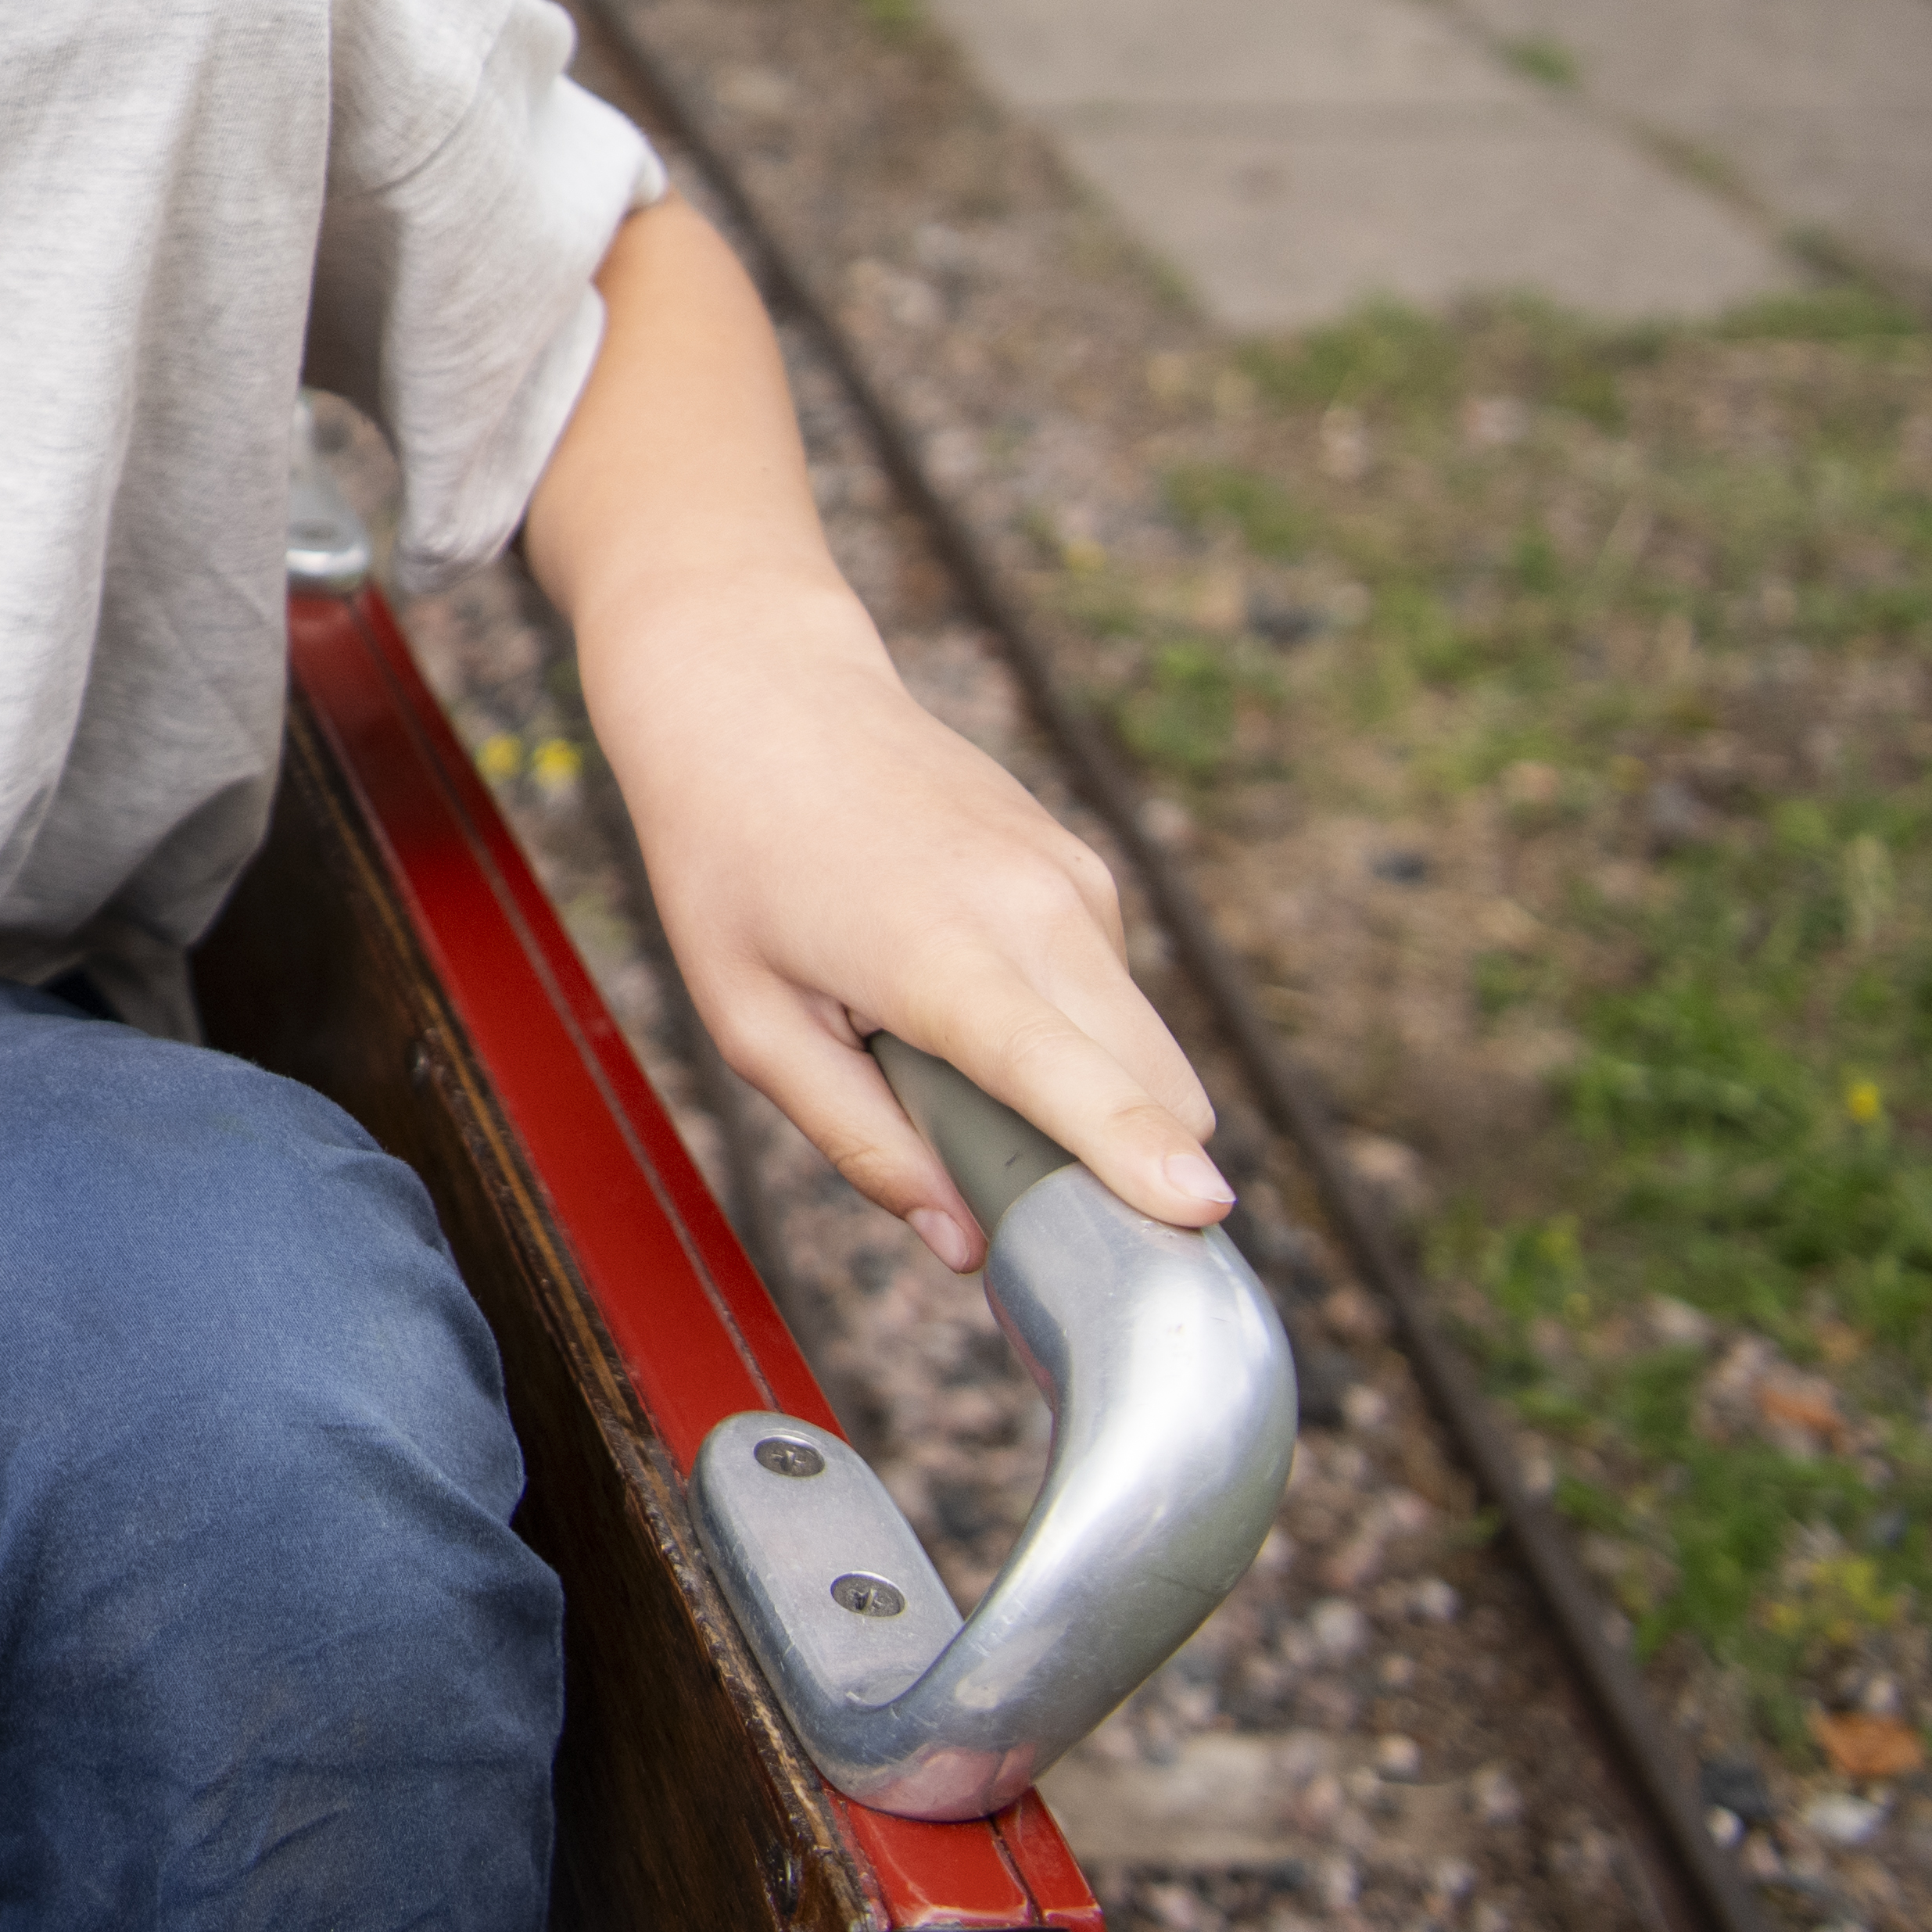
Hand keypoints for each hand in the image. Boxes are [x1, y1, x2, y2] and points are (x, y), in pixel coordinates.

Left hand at [589, 576, 1230, 1271]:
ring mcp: (1074, 880)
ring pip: (1142, 1047)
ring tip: (936, 1052)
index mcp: (943, 956)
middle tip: (1011, 1190)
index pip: (1072, 1077)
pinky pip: (1109, 992)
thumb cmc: (730, 856)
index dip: (1140, 1157)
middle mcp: (1037, 910)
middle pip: (1154, 1086)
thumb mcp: (751, 1021)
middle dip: (1123, 1168)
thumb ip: (859, 1138)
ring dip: (1085, 1095)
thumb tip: (963, 1242)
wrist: (757, 689)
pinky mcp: (1084, 867)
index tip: (1201, 1213)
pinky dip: (1067, 1030)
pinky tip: (956, 986)